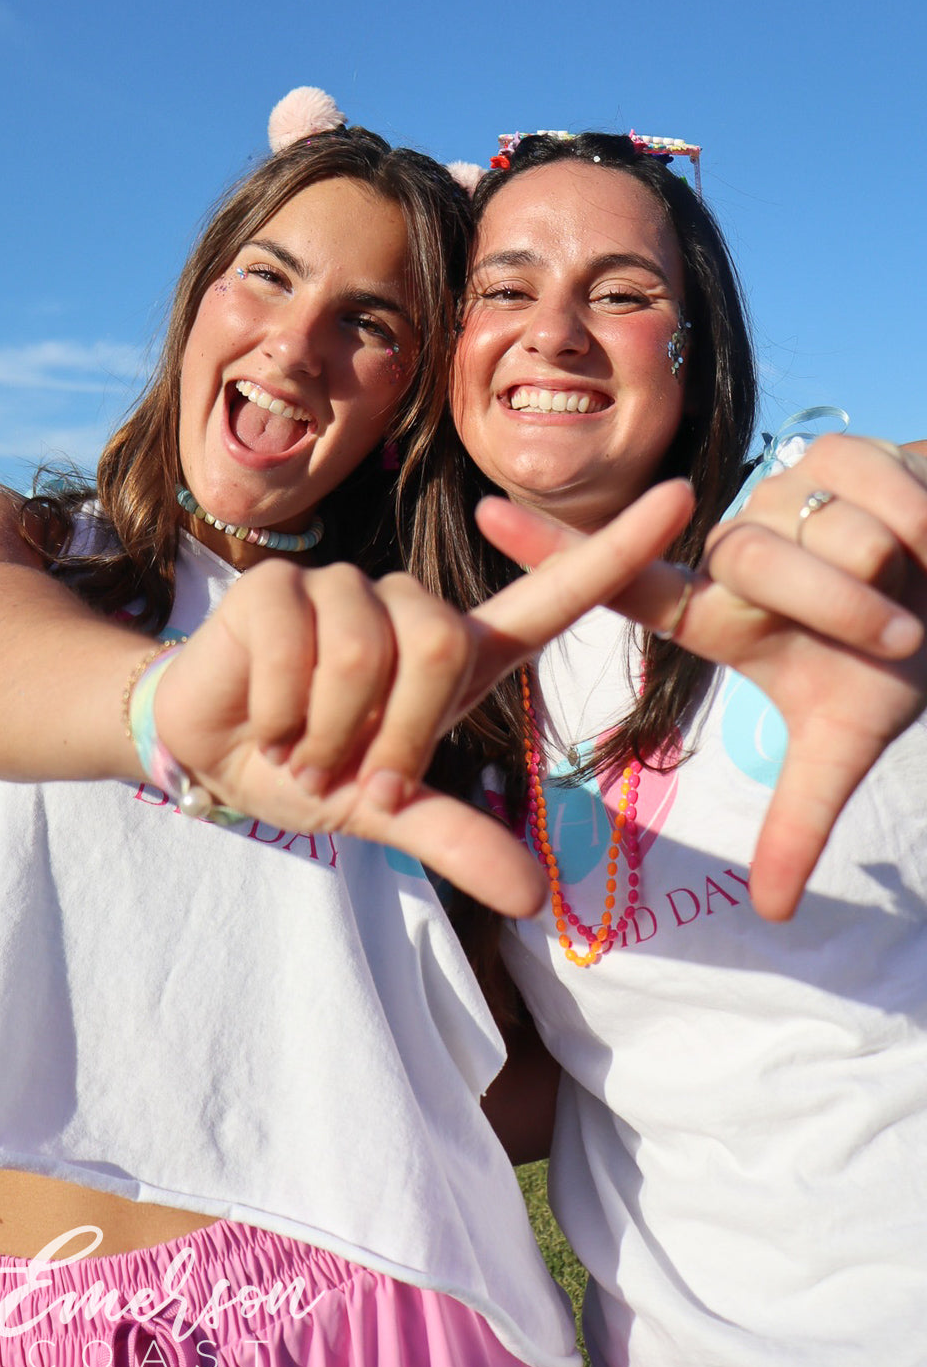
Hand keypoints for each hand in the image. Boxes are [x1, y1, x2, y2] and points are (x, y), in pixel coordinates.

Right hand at [152, 479, 696, 916]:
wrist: (210, 754)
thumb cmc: (312, 769)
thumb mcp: (387, 814)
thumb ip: (457, 840)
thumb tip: (536, 900)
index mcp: (456, 654)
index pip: (552, 596)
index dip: (617, 550)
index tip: (683, 496)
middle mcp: (408, 607)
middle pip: (439, 643)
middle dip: (391, 734)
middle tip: (349, 774)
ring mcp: (342, 587)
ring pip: (366, 650)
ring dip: (328, 731)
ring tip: (301, 745)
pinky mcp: (278, 583)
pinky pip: (298, 643)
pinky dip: (281, 707)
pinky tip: (264, 714)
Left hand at [478, 437, 926, 922]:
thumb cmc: (889, 660)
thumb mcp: (845, 739)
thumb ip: (801, 817)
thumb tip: (772, 913)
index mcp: (720, 616)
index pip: (629, 585)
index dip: (556, 553)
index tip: (483, 519)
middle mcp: (736, 549)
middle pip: (757, 564)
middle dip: (846, 607)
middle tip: (898, 633)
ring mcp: (782, 495)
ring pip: (829, 533)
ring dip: (894, 569)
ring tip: (907, 578)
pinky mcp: (842, 453)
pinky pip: (880, 489)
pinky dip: (923, 518)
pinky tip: (926, 531)